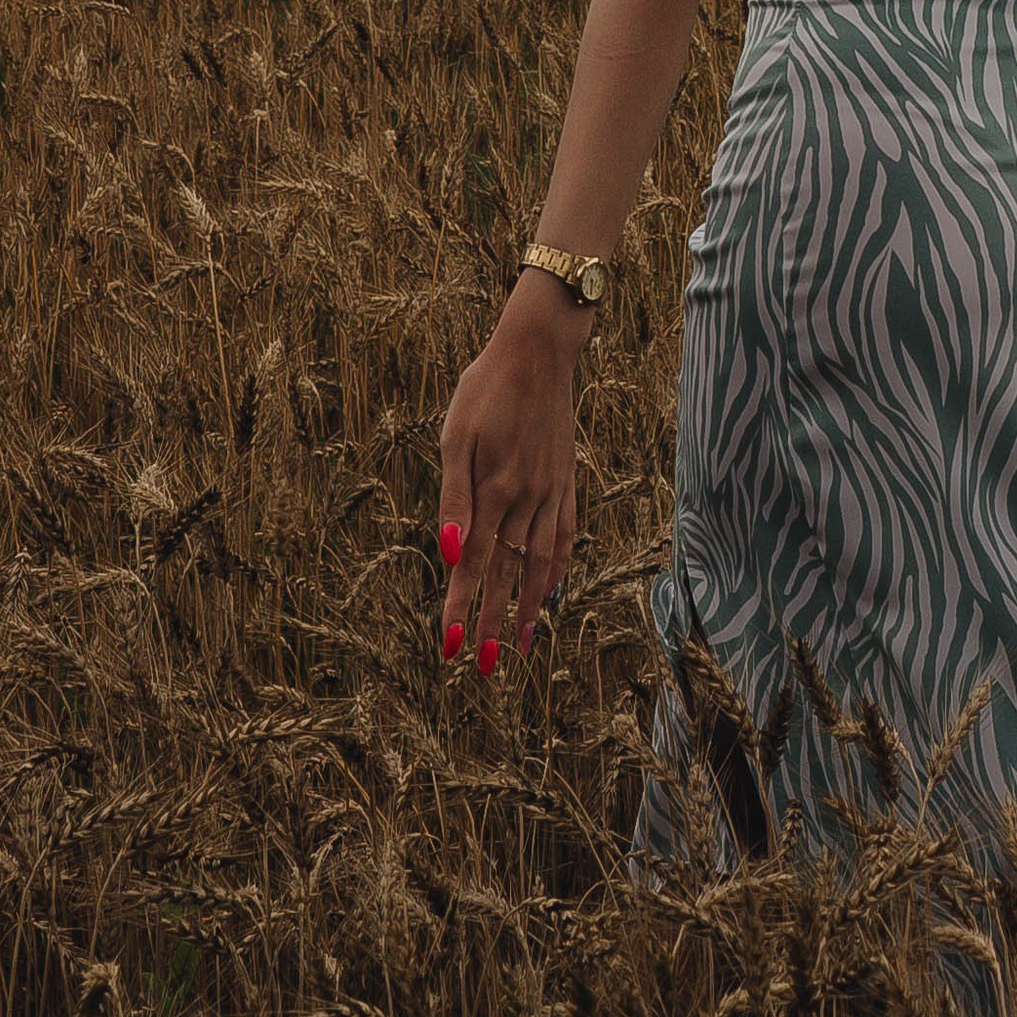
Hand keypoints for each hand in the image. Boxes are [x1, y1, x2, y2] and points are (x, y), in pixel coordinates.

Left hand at [435, 277, 584, 670]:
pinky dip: (559, 567)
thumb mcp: (455, 434)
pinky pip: (566, 534)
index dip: (461, 606)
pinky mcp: (567, 479)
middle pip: (507, 572)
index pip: (474, 563)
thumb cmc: (485, 388)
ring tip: (520, 643)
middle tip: (483, 665)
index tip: (450, 646)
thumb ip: (453, 496)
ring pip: (540, 562)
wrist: (538, 350)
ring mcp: (551, 491)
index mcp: (494, 489)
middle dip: (492, 620)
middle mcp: (526, 498)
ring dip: (527, 605)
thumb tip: (450, 550)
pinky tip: (552, 590)